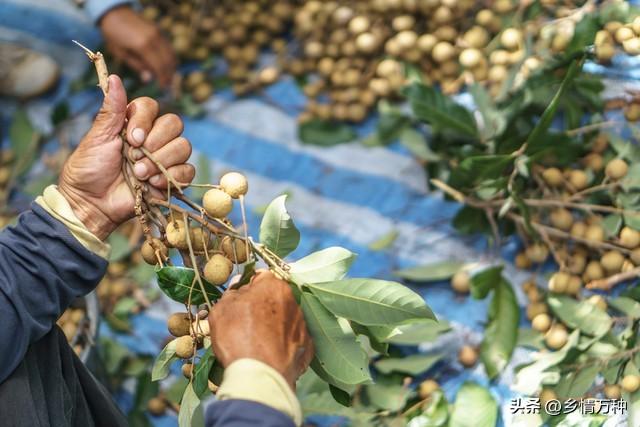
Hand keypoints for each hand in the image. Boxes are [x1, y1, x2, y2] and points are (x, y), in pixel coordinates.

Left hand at [58, 75, 193, 239]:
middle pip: (175, 124)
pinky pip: (188, 171)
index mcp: (134, 124)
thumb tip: (114, 77)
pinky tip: (152, 184)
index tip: (131, 137)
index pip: (153, 106)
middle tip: (134, 156)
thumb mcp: (98, 137)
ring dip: (161, 161)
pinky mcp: (173, 180)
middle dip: (156, 141)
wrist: (92, 204)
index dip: (145, 120)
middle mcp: (154, 138)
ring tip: (140, 174)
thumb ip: (112, 110)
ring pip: (184, 146)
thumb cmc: (89, 170)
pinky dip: (172, 177)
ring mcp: (165, 159)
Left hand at [100, 6, 175, 86]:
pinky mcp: (159, 31)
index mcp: (143, 46)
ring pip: (171, 54)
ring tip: (167, 77)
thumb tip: (148, 78)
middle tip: (167, 85)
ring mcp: (158, 33)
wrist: (115, 13)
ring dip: (171, 67)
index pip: (159, 67)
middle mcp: (154, 39)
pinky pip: (169, 47)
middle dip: (169, 75)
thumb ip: (137, 65)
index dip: (162, 79)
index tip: (162, 88)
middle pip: (168, 62)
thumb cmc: (114, 35)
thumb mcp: (121, 53)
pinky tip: (165, 65)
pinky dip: (170, 57)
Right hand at [209, 271, 313, 388]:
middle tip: (247, 323)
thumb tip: (239, 290)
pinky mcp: (308, 345)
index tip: (241, 301)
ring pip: (285, 318)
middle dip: (263, 306)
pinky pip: (293, 339)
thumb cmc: (238, 338)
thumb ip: (232, 294)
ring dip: (275, 325)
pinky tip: (271, 353)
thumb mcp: (221, 310)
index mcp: (273, 286)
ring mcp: (303, 324)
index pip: (260, 278)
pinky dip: (284, 344)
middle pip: (275, 298)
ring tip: (258, 342)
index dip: (248, 288)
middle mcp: (293, 301)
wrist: (260, 374)